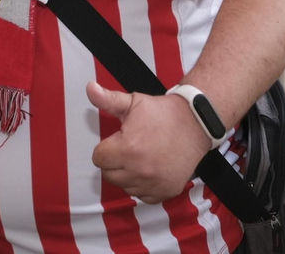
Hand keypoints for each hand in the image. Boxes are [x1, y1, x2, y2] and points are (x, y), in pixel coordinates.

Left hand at [88, 82, 210, 202]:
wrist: (195, 124)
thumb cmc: (163, 113)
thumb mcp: (134, 102)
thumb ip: (107, 99)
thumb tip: (89, 88)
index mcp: (127, 149)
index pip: (98, 158)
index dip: (106, 147)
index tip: (118, 140)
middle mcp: (139, 171)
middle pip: (109, 175)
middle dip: (114, 161)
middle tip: (129, 148)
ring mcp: (153, 184)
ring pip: (125, 186)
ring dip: (127, 174)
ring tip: (140, 157)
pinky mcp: (165, 192)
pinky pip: (143, 196)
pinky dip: (143, 186)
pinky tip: (150, 170)